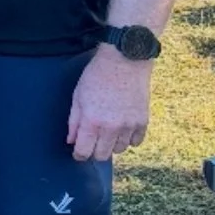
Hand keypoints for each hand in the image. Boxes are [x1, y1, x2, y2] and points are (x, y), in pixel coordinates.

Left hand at [68, 46, 151, 161]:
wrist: (125, 59)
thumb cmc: (97, 75)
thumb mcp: (78, 96)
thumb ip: (74, 121)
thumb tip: (71, 141)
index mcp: (91, 121)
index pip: (84, 152)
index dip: (79, 155)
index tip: (79, 152)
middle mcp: (111, 127)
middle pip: (102, 155)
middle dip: (94, 151)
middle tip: (93, 141)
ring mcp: (129, 125)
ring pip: (119, 150)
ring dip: (112, 144)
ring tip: (109, 131)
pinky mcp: (143, 120)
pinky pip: (136, 142)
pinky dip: (129, 139)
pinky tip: (123, 129)